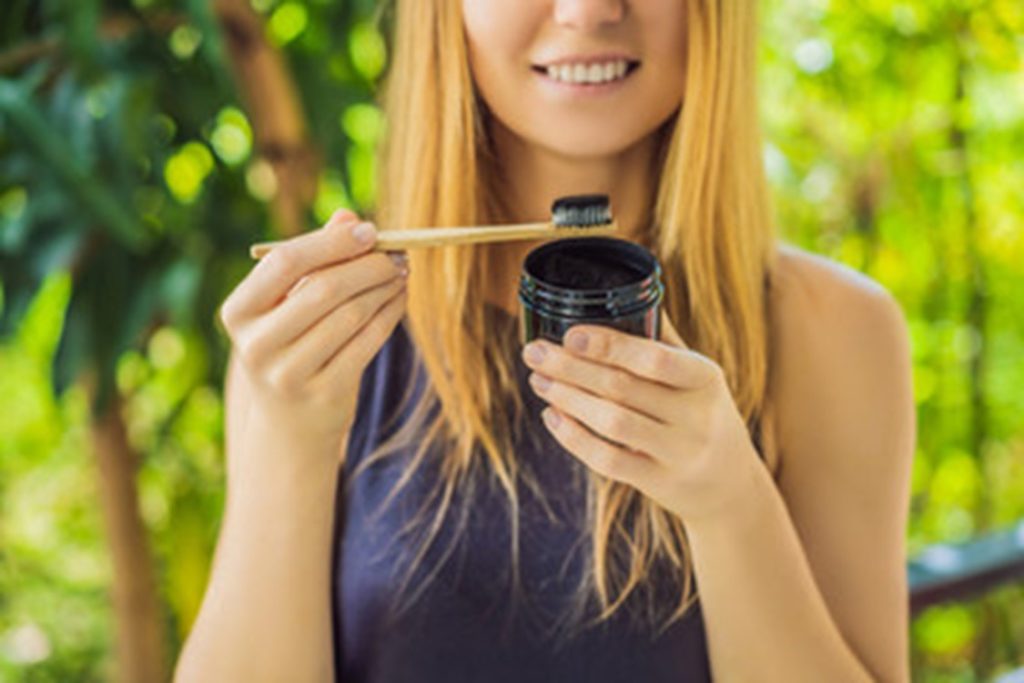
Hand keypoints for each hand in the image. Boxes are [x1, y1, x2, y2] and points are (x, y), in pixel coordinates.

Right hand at [218, 210, 407, 454]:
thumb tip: (350, 219)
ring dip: (384, 288)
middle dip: (368, 265)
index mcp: (239, 312)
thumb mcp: (288, 303)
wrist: (287, 425)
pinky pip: (368, 343)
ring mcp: (289, 375)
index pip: (284, 263)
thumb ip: (314, 259)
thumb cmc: (290, 345)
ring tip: (401, 272)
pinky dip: (390, 315)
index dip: (331, 243)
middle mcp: (256, 346)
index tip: (369, 230)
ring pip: (351, 316)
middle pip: (324, 289)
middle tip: (396, 253)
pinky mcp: (325, 395)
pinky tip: (399, 299)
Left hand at [521, 311, 763, 523]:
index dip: (610, 345)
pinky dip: (575, 438)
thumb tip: (627, 294)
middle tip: (535, 352)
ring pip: (613, 423)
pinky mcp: (660, 484)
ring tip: (538, 380)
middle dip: (571, 368)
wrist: (732, 487)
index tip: (570, 334)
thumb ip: (665, 342)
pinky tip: (552, 416)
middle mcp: (696, 417)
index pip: (655, 359)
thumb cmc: (703, 416)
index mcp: (705, 378)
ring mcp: (679, 454)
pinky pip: (610, 461)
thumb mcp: (699, 378)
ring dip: (568, 399)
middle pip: (623, 388)